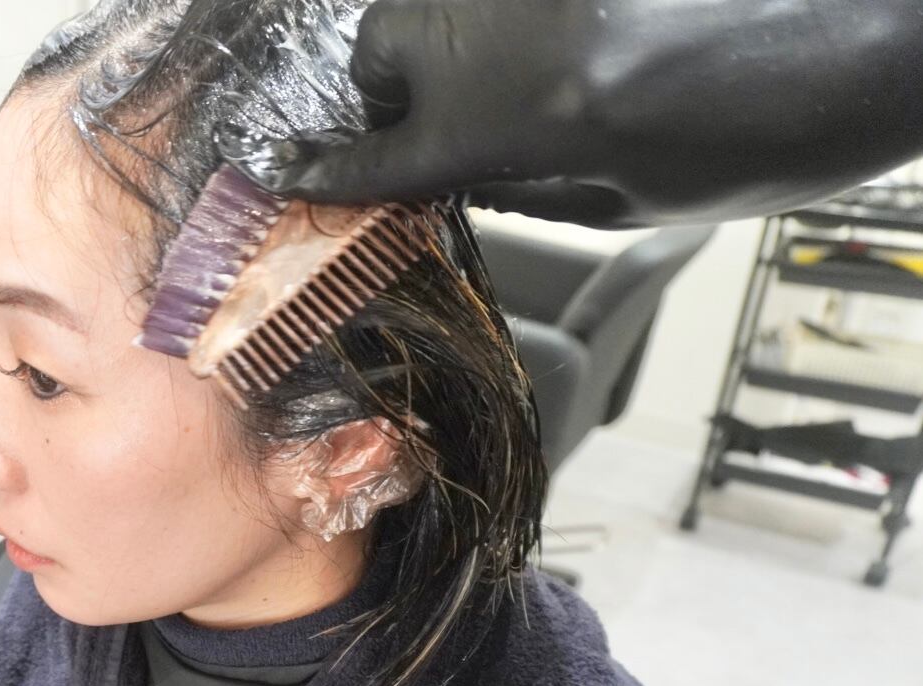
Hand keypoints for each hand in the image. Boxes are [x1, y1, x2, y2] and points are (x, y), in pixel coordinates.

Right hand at [236, 0, 922, 227]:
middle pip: (385, 44)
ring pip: (437, 7)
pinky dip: (505, 30)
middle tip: (433, 131)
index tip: (287, 178)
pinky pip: (496, 2)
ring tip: (526, 88)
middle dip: (391, 91)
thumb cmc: (786, 128)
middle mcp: (514, 22)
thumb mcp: (643, 201)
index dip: (332, 174)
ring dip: (448, 52)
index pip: (389, 150)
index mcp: (527, 112)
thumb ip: (526, 186)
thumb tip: (455, 178)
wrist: (895, 18)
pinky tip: (570, 51)